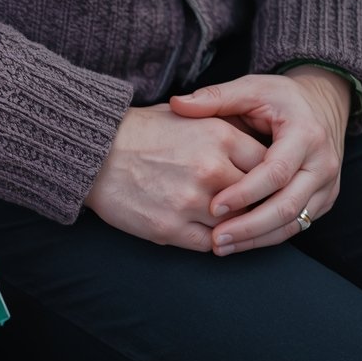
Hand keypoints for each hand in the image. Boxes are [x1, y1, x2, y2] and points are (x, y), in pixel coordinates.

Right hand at [85, 104, 266, 250]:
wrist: (93, 152)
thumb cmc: (139, 131)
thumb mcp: (189, 115)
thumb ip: (225, 128)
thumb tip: (255, 144)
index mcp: (220, 137)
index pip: (267, 165)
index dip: (268, 177)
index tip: (263, 184)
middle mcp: (211, 170)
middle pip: (256, 198)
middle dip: (255, 204)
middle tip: (253, 208)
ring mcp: (191, 202)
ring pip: (235, 224)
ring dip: (234, 226)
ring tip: (230, 223)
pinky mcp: (169, 228)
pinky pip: (209, 244)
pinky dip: (214, 242)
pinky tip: (208, 234)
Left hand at [169, 68, 350, 254]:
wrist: (322, 104)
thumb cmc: (279, 99)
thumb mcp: (251, 89)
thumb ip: (216, 97)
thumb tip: (176, 104)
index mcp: (306, 135)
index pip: (276, 172)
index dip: (245, 192)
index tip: (214, 206)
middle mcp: (322, 163)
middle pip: (288, 205)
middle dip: (250, 225)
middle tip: (216, 238)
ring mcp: (326, 185)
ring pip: (294, 222)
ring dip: (256, 238)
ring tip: (220, 246)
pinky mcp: (322, 200)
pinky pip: (296, 225)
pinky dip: (266, 238)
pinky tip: (238, 244)